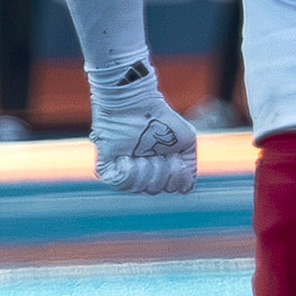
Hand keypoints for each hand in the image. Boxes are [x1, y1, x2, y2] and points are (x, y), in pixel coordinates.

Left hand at [88, 62, 196, 193]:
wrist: (138, 105)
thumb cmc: (162, 119)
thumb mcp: (187, 142)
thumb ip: (189, 168)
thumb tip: (186, 189)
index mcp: (160, 168)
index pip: (170, 188)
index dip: (175, 176)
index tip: (174, 156)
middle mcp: (142, 172)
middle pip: (154, 190)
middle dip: (160, 171)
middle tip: (156, 151)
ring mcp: (124, 170)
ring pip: (137, 188)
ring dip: (144, 169)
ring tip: (140, 152)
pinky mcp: (107, 167)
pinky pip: (119, 182)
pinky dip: (128, 170)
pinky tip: (127, 155)